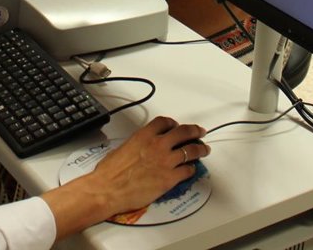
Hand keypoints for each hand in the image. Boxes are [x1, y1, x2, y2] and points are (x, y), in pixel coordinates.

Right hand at [41, 116, 207, 237]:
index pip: (165, 122)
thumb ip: (138, 144)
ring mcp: (166, 161)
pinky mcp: (170, 178)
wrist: (108, 189)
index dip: (173, 123)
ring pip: (191, 151)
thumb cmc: (110, 172)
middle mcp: (158, 145)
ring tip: (204, 149)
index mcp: (144, 135)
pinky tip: (191, 169)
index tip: (176, 126)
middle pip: (183, 132)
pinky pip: (188, 170)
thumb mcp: (123, 148)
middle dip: (194, 131)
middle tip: (200, 132)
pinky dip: (191, 169)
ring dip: (200, 149)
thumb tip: (142, 148)